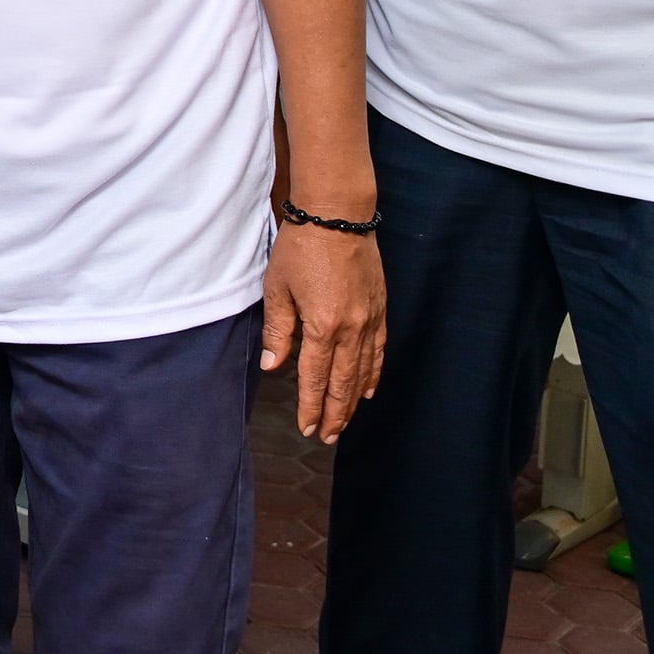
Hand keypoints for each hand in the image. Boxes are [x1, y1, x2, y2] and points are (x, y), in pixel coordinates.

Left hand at [261, 223, 385, 441]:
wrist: (338, 216)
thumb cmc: (302, 248)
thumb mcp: (278, 288)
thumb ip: (278, 331)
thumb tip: (273, 367)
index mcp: (322, 326)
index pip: (315, 378)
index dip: (311, 406)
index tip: (307, 428)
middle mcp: (351, 329)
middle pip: (343, 383)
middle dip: (335, 414)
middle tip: (326, 437)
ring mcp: (370, 320)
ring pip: (364, 372)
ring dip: (353, 401)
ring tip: (344, 422)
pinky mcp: (380, 309)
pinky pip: (379, 351)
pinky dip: (374, 374)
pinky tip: (369, 389)